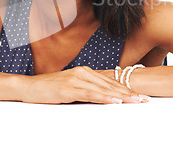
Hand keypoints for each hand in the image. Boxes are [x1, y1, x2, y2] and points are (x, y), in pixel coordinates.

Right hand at [20, 66, 148, 103]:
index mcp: (84, 71)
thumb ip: (86, 88)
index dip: (126, 88)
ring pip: (103, 89)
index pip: (109, 81)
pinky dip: (104, 98)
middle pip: (110, 84)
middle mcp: (82, 72)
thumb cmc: (50, 89)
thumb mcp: (71, 86)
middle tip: (143, 100)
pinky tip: (115, 101)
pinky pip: (90, 94)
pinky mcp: (69, 89)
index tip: (139, 95)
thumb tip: (102, 96)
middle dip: (128, 93)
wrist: (29, 87)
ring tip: (135, 101)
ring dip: (121, 96)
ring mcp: (76, 80)